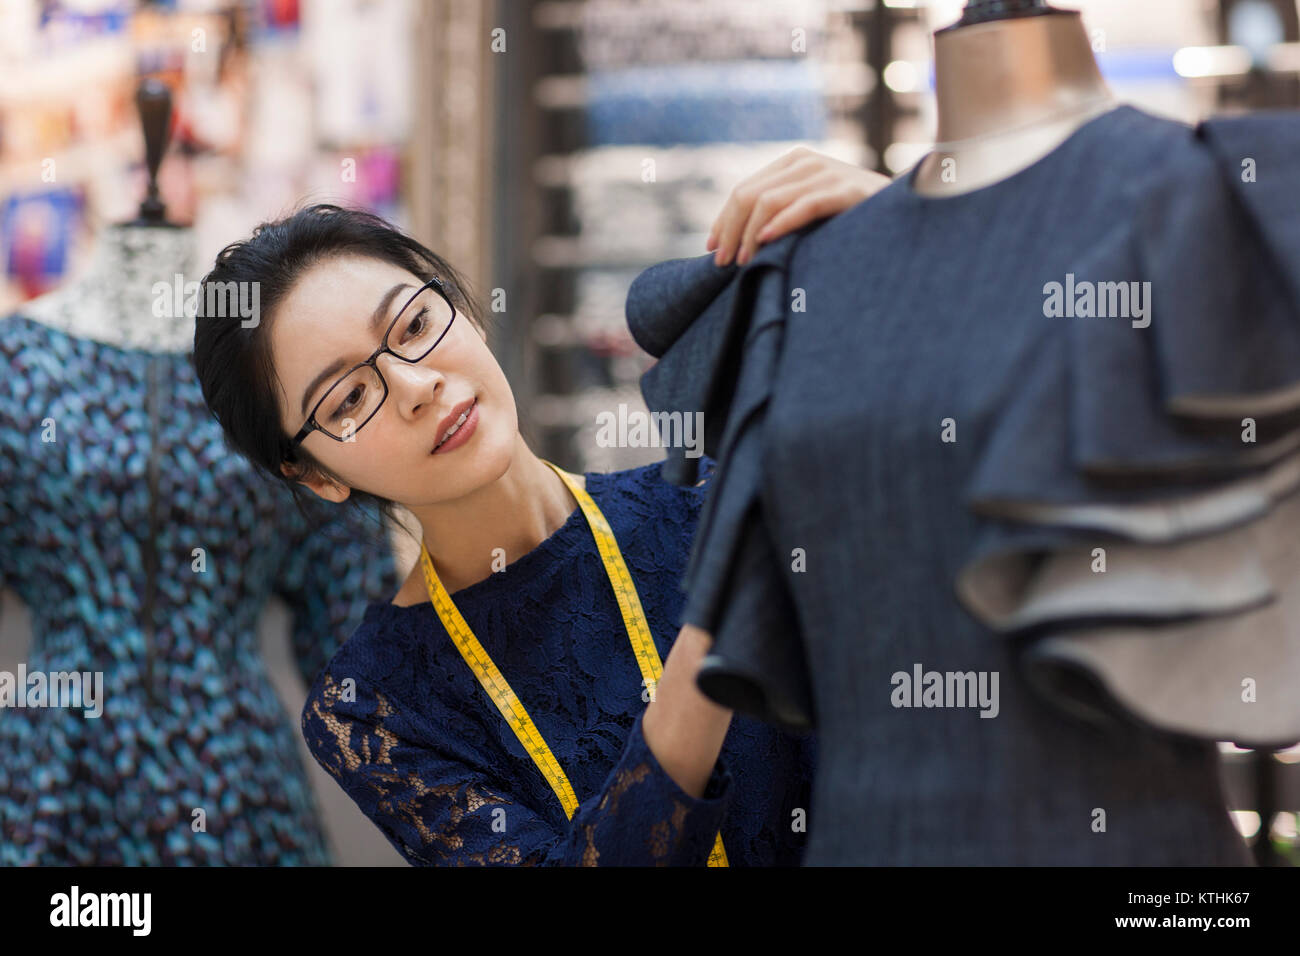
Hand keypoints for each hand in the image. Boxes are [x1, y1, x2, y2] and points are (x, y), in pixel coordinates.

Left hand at [706, 147, 890, 266]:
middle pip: (750, 195)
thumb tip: (730, 243)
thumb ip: (777, 215)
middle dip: (731, 231)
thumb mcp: (808, 214)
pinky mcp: (847, 190)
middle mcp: (807, 161)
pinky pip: (805, 205)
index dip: (723, 221)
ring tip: (742, 263)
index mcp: (793, 163)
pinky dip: (781, 224)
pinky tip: (766, 242)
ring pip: (769, 201)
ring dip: (749, 235)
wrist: (902, 215)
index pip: (744, 191)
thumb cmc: (849, 223)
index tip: (712, 249)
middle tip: (722, 264)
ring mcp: (828, 171)